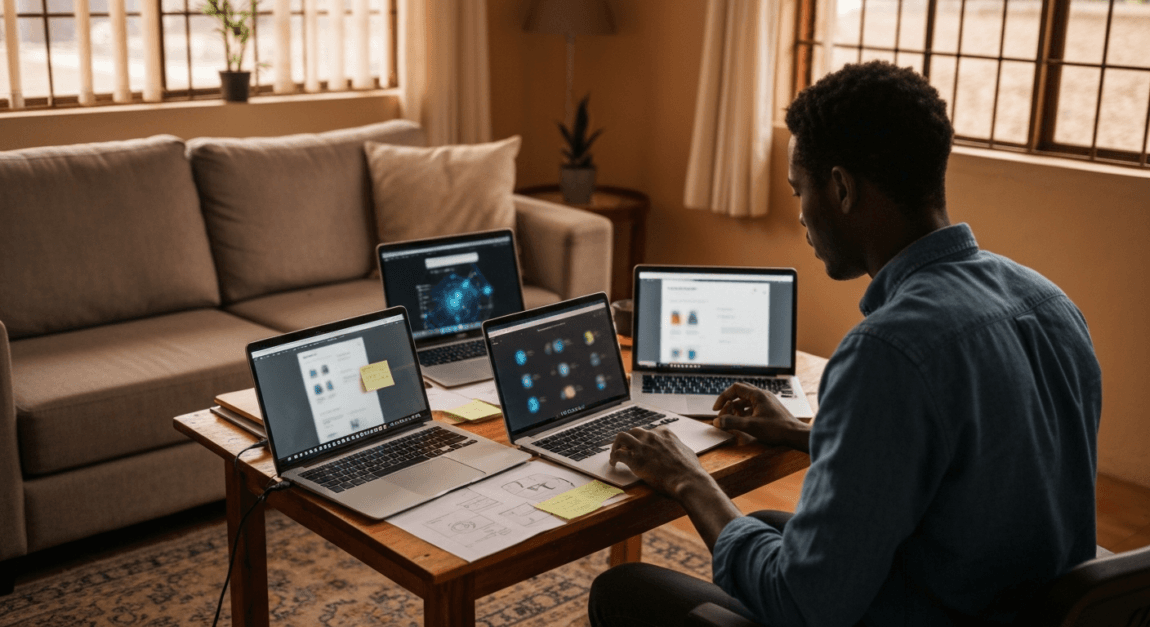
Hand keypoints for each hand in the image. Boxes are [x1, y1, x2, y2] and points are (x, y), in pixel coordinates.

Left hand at [610, 426, 742, 551]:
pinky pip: (618, 454)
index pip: (649, 430)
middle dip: (628, 440)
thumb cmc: (690, 470)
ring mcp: (643, 446)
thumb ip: (678, 447)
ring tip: (614, 453)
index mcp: (665, 433)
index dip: (643, 439)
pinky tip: (614, 464)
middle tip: (625, 448)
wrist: (688, 480)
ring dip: (616, 445)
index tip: (641, 445)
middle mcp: (652, 436)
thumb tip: (679, 450)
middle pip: (634, 431)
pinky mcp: (635, 459)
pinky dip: (613, 458)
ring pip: (621, 437)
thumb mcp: (686, 451)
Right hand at [712, 382, 810, 452]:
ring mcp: (766, 402)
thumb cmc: (776, 429)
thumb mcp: (750, 426)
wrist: (795, 434)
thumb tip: (717, 421)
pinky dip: (744, 412)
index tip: (716, 409)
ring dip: (736, 408)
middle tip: (722, 413)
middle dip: (729, 402)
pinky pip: (753, 406)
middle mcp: (762, 395)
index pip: (735, 388)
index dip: (723, 397)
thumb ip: (732, 423)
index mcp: (758, 395)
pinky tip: (743, 422)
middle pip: (740, 392)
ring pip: (746, 400)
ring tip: (732, 419)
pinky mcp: (769, 409)